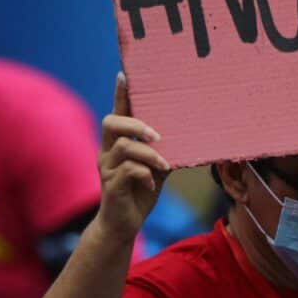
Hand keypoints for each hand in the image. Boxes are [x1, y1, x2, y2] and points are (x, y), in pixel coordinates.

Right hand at [96, 73, 170, 242]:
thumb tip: (190, 134)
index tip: (124, 74)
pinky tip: (151, 182)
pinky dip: (144, 173)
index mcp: (118, 142)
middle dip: (136, 124)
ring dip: (149, 154)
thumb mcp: (156, 167)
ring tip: (164, 165)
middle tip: (158, 136)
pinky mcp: (110, 186)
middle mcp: (107, 151)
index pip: (118, 112)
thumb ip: (164, 150)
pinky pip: (128, 170)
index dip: (120, 94)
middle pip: (111, 122)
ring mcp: (107, 168)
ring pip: (124, 146)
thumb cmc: (140, 191)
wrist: (123, 224)